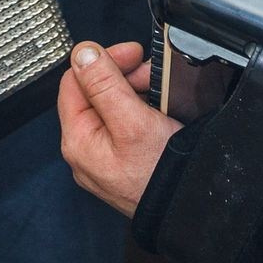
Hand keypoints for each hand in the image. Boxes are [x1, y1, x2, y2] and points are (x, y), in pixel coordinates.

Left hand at [58, 40, 171, 217]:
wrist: (188, 210)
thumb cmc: (161, 175)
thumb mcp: (133, 121)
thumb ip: (105, 85)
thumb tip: (82, 53)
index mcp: (77, 140)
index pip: (74, 82)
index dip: (102, 60)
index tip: (132, 52)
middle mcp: (85, 151)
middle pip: (93, 94)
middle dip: (123, 76)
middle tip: (151, 73)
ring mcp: (103, 159)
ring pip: (111, 108)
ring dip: (135, 91)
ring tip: (161, 93)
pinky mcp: (122, 163)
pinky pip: (124, 126)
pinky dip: (141, 111)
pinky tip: (160, 110)